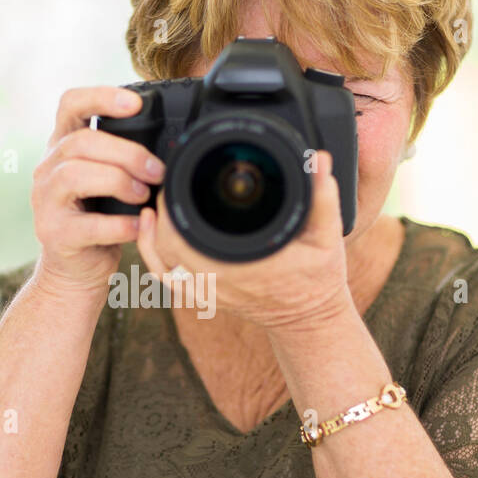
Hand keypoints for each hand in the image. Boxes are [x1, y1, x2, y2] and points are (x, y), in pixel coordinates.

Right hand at [29, 87, 164, 300]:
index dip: (101, 96)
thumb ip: (121, 158)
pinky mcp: (55, 234)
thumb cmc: (97, 219)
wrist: (75, 270)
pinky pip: (88, 224)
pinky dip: (120, 224)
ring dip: (118, 181)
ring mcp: (46, 201)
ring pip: (75, 174)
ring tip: (143, 195)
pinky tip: (138, 225)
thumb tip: (170, 146)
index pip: (70, 104)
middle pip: (81, 141)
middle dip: (126, 152)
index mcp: (62, 147)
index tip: (135, 103)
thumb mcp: (105, 179)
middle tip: (156, 171)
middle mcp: (48, 168)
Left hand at [136, 150, 352, 332]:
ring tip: (154, 203)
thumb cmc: (317, 279)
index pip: (188, 237)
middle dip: (162, 212)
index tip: (175, 178)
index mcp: (242, 265)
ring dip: (151, 233)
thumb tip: (319, 159)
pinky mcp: (203, 297)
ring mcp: (208, 292)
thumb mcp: (328, 236)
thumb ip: (323, 198)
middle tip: (166, 182)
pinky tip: (149, 231)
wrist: (308, 318)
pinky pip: (166, 278)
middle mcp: (218, 282)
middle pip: (167, 246)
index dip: (174, 208)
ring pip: (161, 263)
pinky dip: (151, 256)